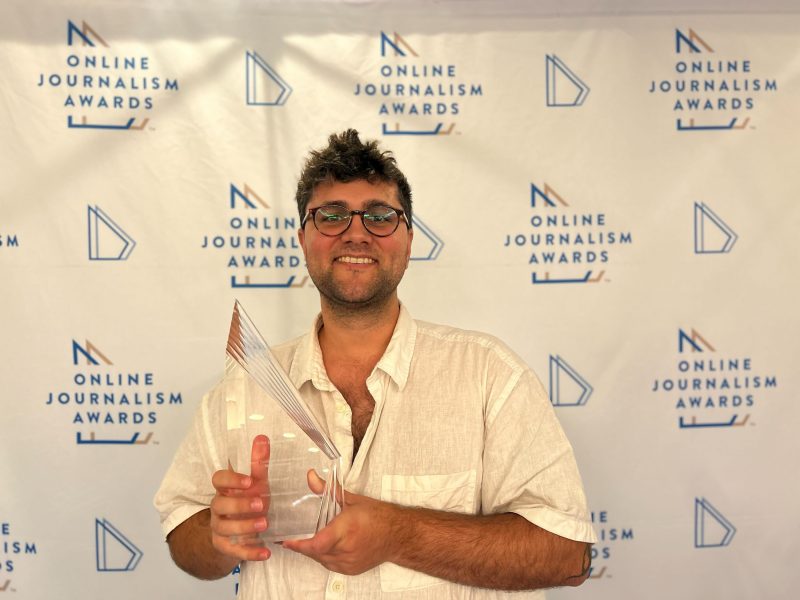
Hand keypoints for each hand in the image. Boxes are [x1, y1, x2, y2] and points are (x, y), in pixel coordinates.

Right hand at [209, 435, 270, 561]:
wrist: (240, 532)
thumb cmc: (249, 501)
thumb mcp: (257, 483)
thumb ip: (259, 462)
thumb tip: (262, 437)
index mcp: (225, 489)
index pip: (218, 480)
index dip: (231, 480)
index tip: (249, 481)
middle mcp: (218, 508)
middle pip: (219, 505)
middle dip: (239, 505)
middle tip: (261, 504)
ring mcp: (219, 528)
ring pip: (225, 528)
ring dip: (245, 526)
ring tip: (265, 524)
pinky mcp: (224, 547)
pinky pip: (234, 551)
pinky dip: (250, 552)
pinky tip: (265, 552)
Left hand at [282, 471, 399, 574]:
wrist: (398, 535)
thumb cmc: (378, 516)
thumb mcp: (352, 499)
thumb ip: (328, 490)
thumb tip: (311, 477)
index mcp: (346, 529)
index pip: (317, 544)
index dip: (299, 545)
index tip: (286, 541)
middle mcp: (347, 548)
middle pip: (316, 552)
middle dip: (304, 545)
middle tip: (295, 537)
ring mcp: (349, 562)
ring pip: (321, 560)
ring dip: (315, 551)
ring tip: (312, 540)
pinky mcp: (351, 570)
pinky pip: (330, 565)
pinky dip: (325, 556)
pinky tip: (327, 546)